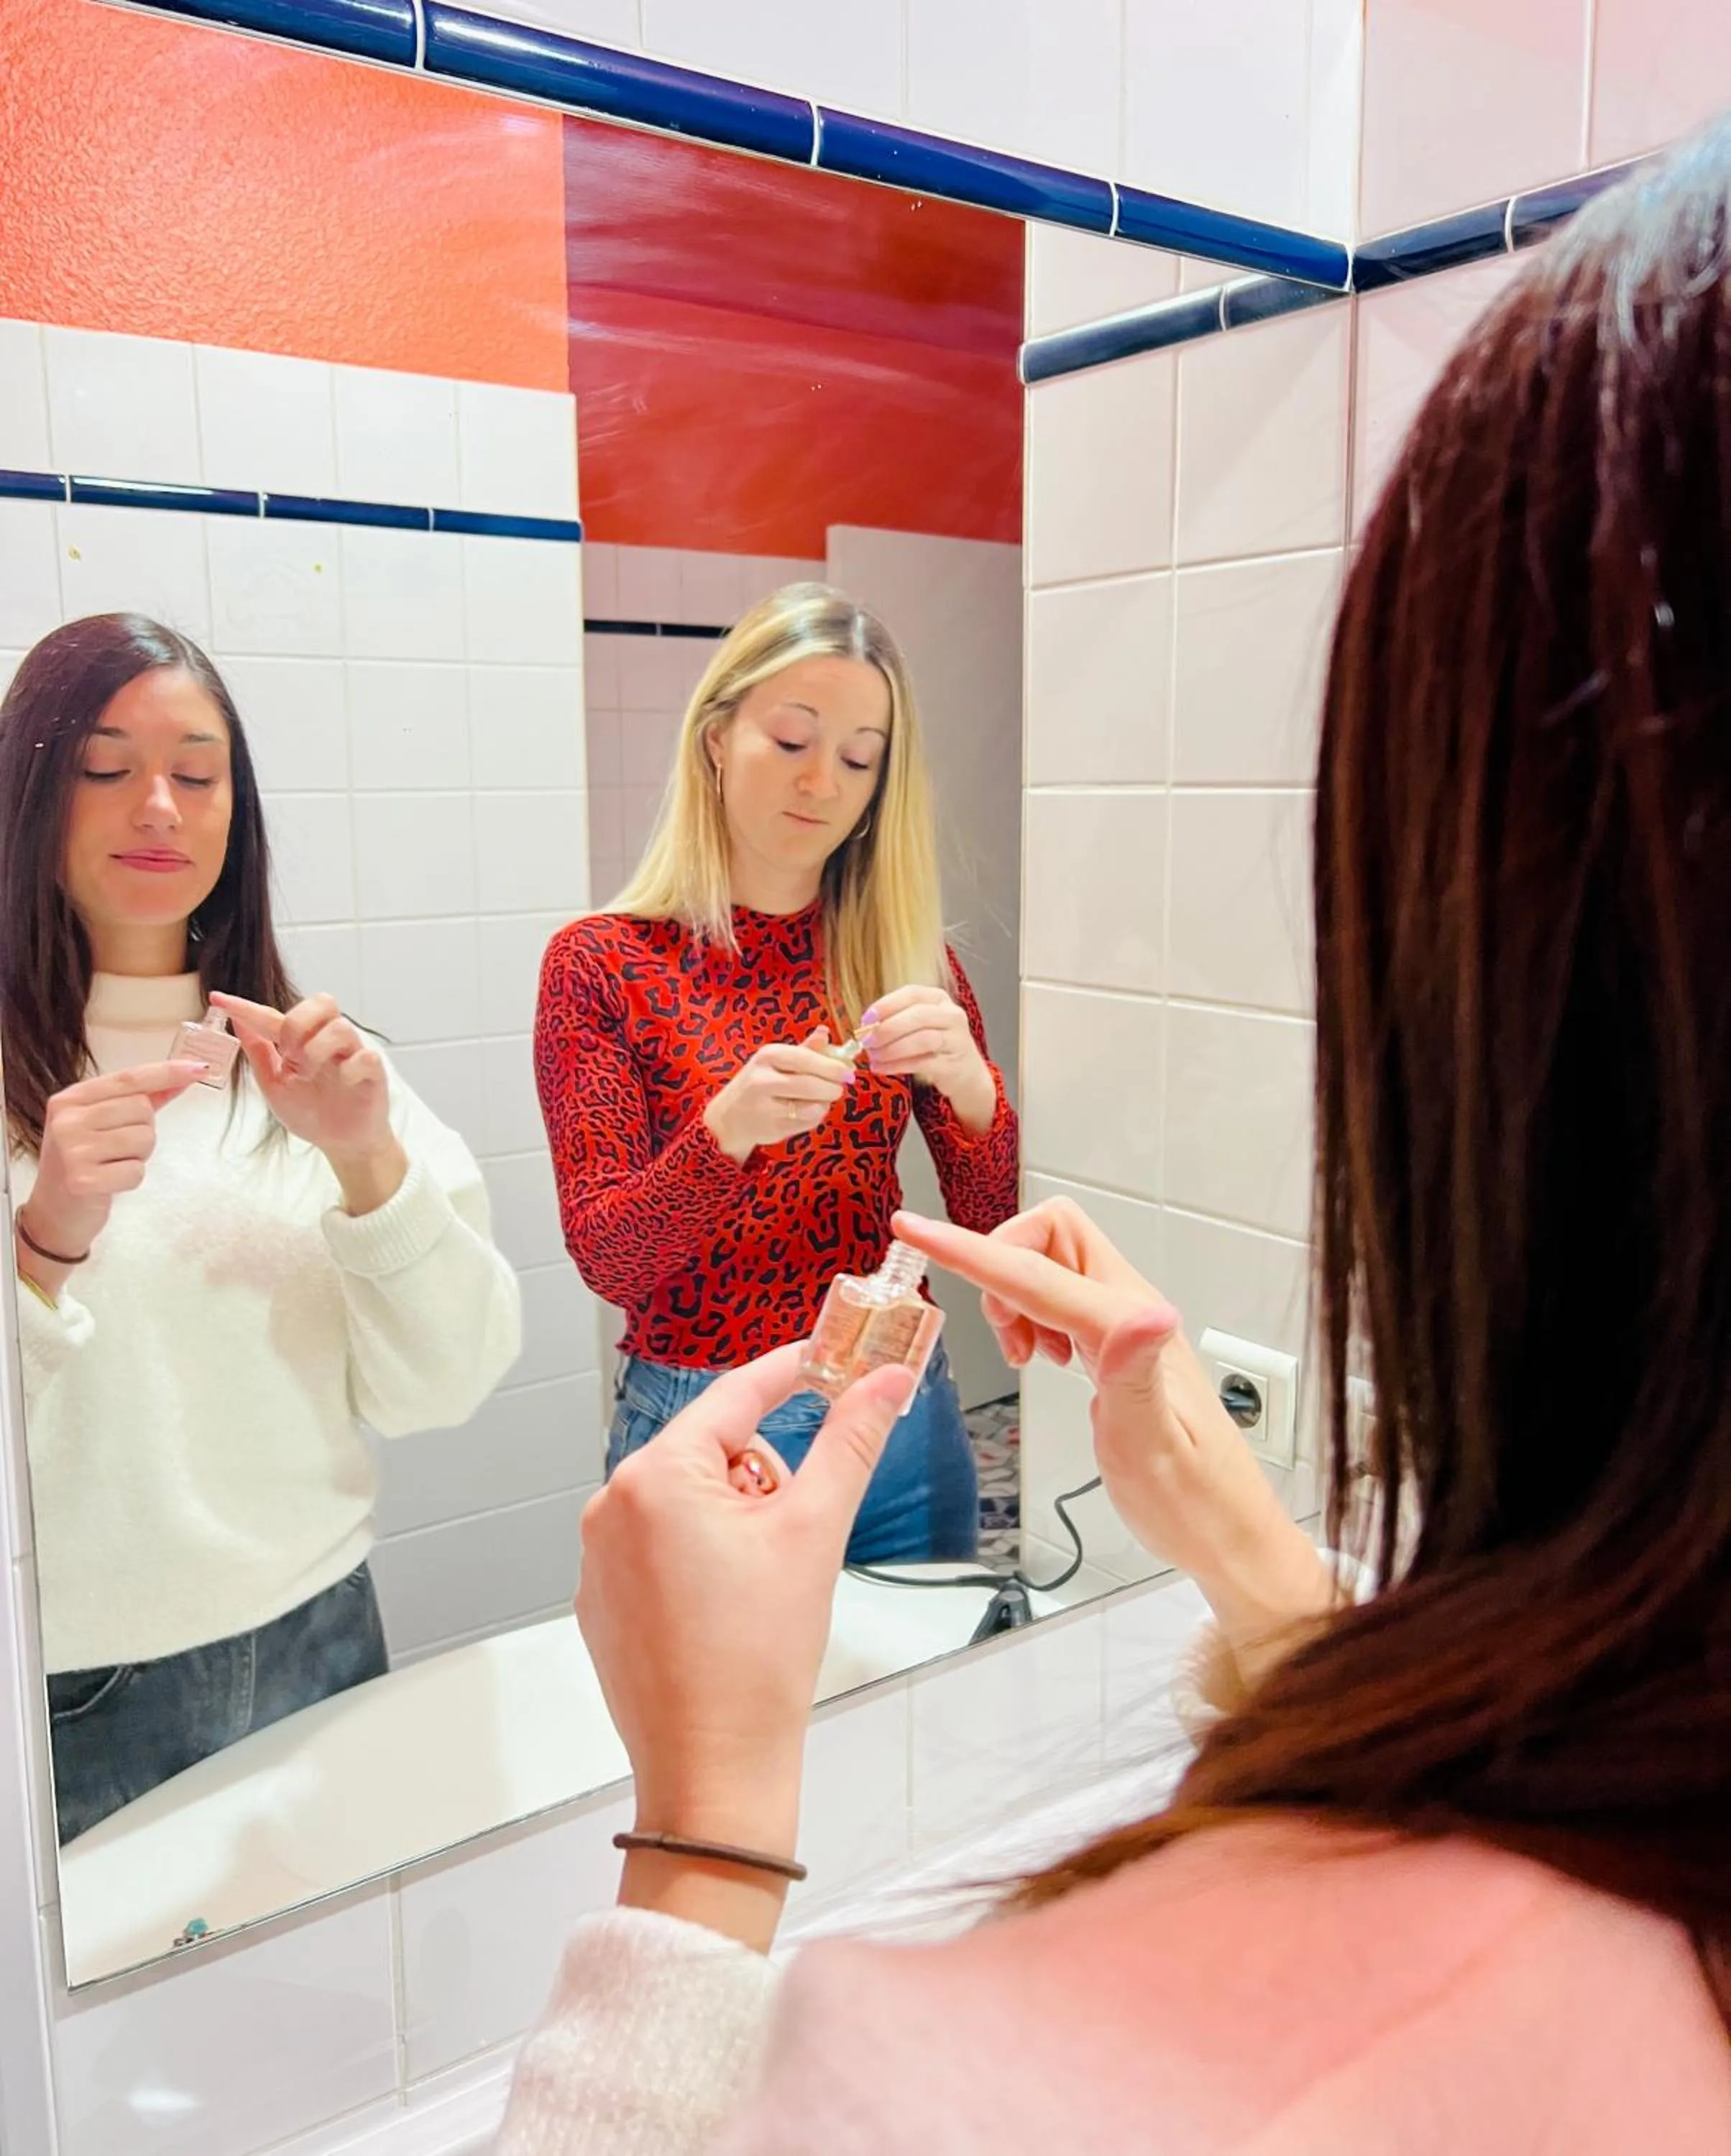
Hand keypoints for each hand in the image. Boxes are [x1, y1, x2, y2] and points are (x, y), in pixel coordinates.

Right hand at [19, 1062, 206, 1280]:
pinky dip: (131, 1179)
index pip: (129, 1078)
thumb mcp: (102, 1125)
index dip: (167, 1072)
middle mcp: (67, 1119)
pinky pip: (137, 1171)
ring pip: (144, 1139)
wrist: (54, 1212)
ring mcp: (72, 1149)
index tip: (199, 1068)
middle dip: (144, 1130)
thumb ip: (140, 1099)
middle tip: (117, 1149)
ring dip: (138, 1156)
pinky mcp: (82, 1179)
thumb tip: (180, 1078)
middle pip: (142, 1109)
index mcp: (70, 1099)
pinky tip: (109, 1183)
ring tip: (111, 1164)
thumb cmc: (83, 1164)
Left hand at [213, 993, 404, 1210]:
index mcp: (302, 1043)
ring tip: (309, 1074)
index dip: (246, 1007)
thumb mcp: (275, 1085)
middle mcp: (328, 1042)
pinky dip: (350, 1068)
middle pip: (321, 1002)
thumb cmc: (312, 1112)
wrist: (341, 1144)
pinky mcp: (373, 1072)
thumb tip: (237, 1022)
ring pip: (340, 1026)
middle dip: (297, 1023)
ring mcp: (352, 1054)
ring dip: (317, 1049)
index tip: (217, 999)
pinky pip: (365, 1056)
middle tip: (288, 1053)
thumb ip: (259, 1053)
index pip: (274, 1016)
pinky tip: (342, 1083)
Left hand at [577, 1343, 915, 1942]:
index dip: (790, 1372)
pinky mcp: (602, 1597)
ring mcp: (599, 1554)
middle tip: (793, 1537)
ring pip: (689, 1500)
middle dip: (763, 1478)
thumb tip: (884, 1383)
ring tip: (761, 1587)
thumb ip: (851, 1441)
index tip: (827, 1358)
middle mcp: (611, 1504)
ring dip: (736, 1521)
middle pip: (713, 1451)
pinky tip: (727, 1613)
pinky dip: (702, 1559)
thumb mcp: (816, 1533)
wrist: (714, 1769)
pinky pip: (661, 1546)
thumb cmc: (757, 1662)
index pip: (736, 1396)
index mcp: (656, 1476)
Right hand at [701, 1028, 853, 1164]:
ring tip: (819, 1100)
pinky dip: (813, 1118)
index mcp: (768, 1056)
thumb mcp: (776, 1061)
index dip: (832, 1066)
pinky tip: (805, 1113)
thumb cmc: (758, 1084)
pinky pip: (806, 1123)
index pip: (806, 1058)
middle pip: (811, 1084)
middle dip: (832, 1088)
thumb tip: (825, 1032)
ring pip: (812, 1106)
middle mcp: (762, 1079)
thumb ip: (804, 1049)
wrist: (727, 1118)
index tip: (849, 1071)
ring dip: (823, 1104)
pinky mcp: (772, 1128)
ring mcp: (765, 1106)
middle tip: (838, 1089)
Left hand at [862, 985, 994, 1126]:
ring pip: (922, 1040)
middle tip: (867, 1041)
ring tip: (874, 1057)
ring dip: (892, 1049)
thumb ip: (895, 1020)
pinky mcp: (954, 1065)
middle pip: (918, 1016)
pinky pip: (923, 1063)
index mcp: (939, 999)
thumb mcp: (918, 1025)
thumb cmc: (934, 1044)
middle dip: (888, 1028)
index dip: (887, 1004)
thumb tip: (865, 1026)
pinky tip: (881, 1068)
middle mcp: (952, 1015)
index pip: (912, 994)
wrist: (964, 1072)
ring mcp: (957, 1040)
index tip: (866, 1018)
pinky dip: (897, 1066)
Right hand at [893, 1199, 1336, 1661]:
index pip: (1036, 1272)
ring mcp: (1125, 1325)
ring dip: (1014, 1294)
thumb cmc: (1191, 1501)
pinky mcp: (1116, 1345)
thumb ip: (1136, 1377)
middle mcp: (1131, 1312)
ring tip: (1023, 1356)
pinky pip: (1059, 1298)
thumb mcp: (1153, 1448)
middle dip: (1002, 1263)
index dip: (970, 1249)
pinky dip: (1031, 1316)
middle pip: (1050, 1234)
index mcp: (1132, 1328)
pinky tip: (1041, 1359)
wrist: (1226, 1531)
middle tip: (1001, 1337)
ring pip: (1050, 1262)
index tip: (915, 1229)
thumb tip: (1147, 1311)